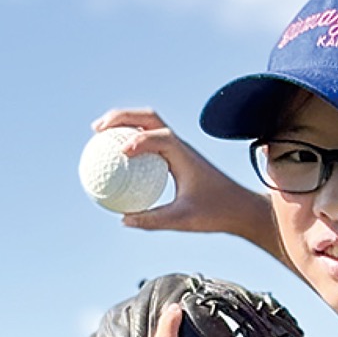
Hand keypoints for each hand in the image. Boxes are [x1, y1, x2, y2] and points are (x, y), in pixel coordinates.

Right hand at [91, 107, 272, 242]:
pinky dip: (132, 141)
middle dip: (120, 117)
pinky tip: (118, 158)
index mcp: (183, 154)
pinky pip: (151, 142)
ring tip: (101, 134)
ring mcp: (180, 149)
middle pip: (147, 117)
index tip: (119, 152)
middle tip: (96, 129)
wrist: (241, 208)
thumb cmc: (216, 213)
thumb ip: (153, 219)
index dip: (136, 139)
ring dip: (125, 123)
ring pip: (149, 124)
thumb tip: (123, 220)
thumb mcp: (183, 219)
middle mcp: (181, 145)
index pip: (156, 135)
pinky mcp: (179, 156)